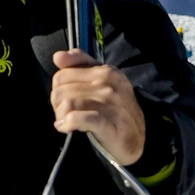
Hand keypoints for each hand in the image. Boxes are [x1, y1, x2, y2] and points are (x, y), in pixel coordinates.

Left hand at [50, 49, 145, 165]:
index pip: (62, 75)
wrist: (136, 137)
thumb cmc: (114, 108)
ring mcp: (110, 104)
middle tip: (66, 114)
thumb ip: (80, 64)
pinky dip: (68, 123)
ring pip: (67, 103)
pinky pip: (78, 118)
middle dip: (57, 105)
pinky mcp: (107, 124)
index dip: (58, 90)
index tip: (66, 100)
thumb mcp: (103, 80)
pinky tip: (67, 128)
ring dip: (61, 116)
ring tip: (67, 122)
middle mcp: (108, 85)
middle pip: (61, 90)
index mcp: (106, 71)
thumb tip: (58, 56)